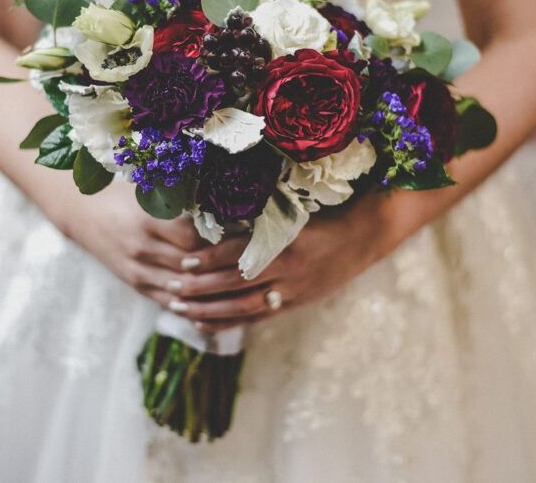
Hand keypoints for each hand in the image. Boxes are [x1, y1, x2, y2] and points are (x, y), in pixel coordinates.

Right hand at [63, 182, 254, 310]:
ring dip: (213, 289)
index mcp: (147, 220)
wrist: (83, 213)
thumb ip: (184, 200)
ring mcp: (138, 270)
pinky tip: (219, 303)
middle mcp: (142, 248)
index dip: (220, 240)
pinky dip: (195, 305)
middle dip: (223, 266)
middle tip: (252, 263)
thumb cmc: (125, 196)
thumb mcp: (151, 191)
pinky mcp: (137, 285)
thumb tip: (227, 204)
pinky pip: (170, 303)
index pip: (193, 238)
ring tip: (242, 283)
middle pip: (191, 265)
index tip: (246, 236)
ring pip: (184, 289)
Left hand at [170, 192, 406, 332]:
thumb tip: (216, 216)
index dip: (210, 258)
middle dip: (202, 287)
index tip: (184, 260)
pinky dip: (229, 323)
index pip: (240, 252)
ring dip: (209, 309)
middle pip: (237, 283)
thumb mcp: (294, 210)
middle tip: (173, 288)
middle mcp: (288, 268)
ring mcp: (292, 290)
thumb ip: (261, 218)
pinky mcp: (295, 303)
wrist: (363, 237)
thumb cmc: (325, 215)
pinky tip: (204, 325)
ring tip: (180, 308)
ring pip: (244, 306)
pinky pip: (257, 318)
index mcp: (286, 240)